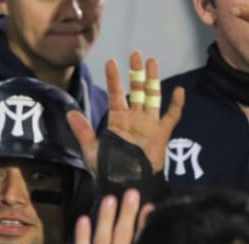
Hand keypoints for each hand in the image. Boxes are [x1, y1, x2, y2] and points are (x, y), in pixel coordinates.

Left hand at [68, 52, 184, 172]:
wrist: (127, 183)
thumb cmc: (109, 169)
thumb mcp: (92, 150)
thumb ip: (83, 131)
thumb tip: (70, 112)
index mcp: (117, 120)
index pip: (116, 95)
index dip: (114, 79)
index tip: (111, 62)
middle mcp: (134, 118)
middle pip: (137, 90)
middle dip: (136, 73)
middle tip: (135, 53)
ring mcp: (149, 124)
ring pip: (153, 97)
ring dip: (153, 80)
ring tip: (153, 62)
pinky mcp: (162, 134)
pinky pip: (172, 116)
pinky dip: (176, 104)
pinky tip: (178, 91)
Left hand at [69, 190, 151, 243]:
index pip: (142, 243)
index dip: (145, 224)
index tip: (150, 207)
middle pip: (122, 236)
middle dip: (127, 213)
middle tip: (131, 193)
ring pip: (101, 239)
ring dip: (105, 218)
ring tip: (109, 199)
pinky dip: (82, 236)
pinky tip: (83, 219)